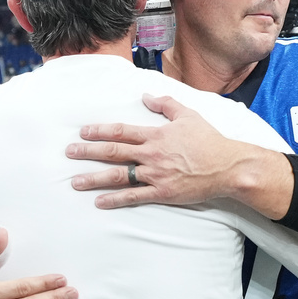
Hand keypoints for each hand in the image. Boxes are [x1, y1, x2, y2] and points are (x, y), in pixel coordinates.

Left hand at [67, 94, 244, 208]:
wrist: (228, 166)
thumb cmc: (209, 141)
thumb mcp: (188, 115)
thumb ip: (166, 104)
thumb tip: (146, 96)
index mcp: (156, 135)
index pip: (121, 131)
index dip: (99, 131)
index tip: (83, 132)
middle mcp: (151, 154)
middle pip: (113, 152)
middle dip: (88, 152)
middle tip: (69, 153)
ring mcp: (155, 174)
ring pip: (118, 176)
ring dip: (94, 178)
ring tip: (76, 181)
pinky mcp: (162, 192)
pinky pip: (133, 196)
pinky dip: (115, 199)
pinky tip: (99, 202)